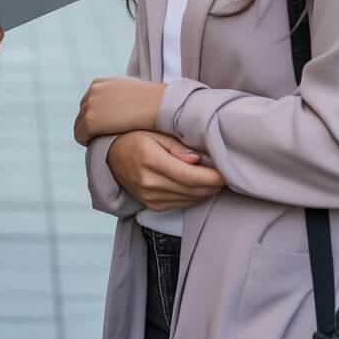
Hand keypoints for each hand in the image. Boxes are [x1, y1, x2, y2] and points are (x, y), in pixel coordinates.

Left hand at [74, 77, 165, 145]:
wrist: (157, 105)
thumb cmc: (151, 99)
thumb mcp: (130, 87)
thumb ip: (119, 93)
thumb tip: (122, 103)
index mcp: (99, 83)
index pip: (89, 102)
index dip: (98, 115)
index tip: (108, 125)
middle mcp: (91, 92)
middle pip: (82, 113)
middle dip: (92, 124)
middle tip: (106, 135)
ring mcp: (89, 106)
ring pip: (79, 125)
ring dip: (90, 134)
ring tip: (105, 141)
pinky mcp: (90, 122)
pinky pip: (80, 136)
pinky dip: (88, 141)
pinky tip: (101, 145)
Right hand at [107, 131, 224, 211]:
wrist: (110, 155)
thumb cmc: (134, 137)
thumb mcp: (155, 132)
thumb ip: (177, 146)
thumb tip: (197, 160)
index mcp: (151, 160)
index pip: (189, 176)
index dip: (211, 177)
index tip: (227, 173)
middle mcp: (149, 182)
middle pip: (191, 190)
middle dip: (212, 185)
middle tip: (227, 175)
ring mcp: (149, 197)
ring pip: (188, 199)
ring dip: (205, 192)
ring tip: (216, 180)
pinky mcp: (152, 205)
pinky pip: (180, 204)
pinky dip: (193, 196)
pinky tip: (200, 187)